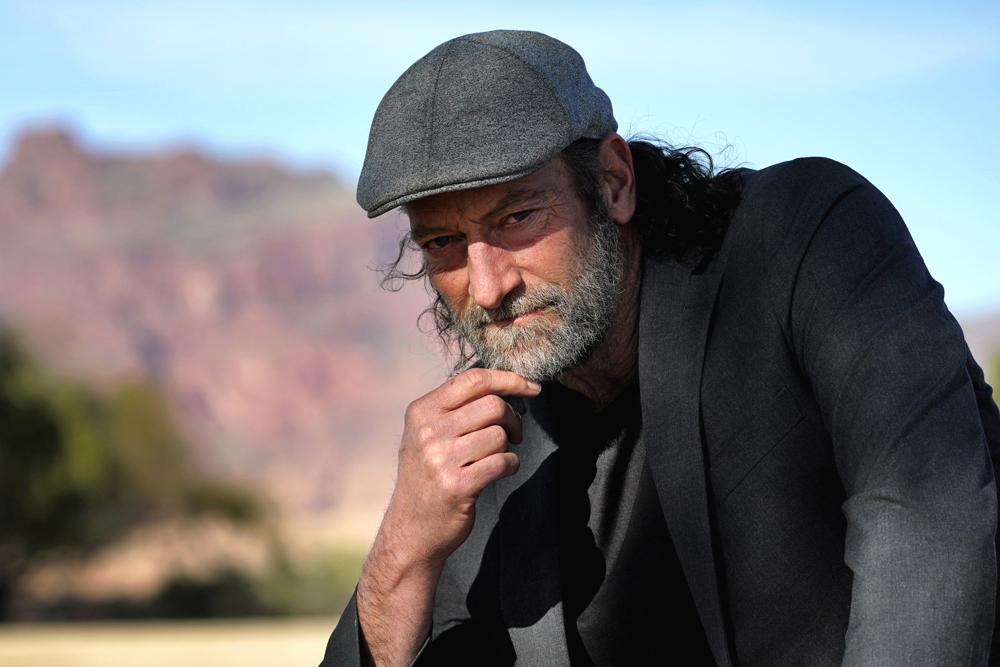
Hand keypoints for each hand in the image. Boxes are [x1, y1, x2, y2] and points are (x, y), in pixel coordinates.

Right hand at [356, 368, 540, 665]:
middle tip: (514, 434)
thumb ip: (457, 408)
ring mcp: (441, 459)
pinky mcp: (458, 486)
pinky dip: (510, 466)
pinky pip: (503, 462)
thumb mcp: (428, 435)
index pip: (472, 379)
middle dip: (513, 419)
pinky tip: (498, 473)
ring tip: (495, 459)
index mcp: (421, 411)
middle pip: (493, 405)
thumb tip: (505, 383)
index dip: (508, 378)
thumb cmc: (428, 478)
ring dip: (508, 447)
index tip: (532, 386)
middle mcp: (428, 432)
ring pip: (500, 435)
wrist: (411, 530)